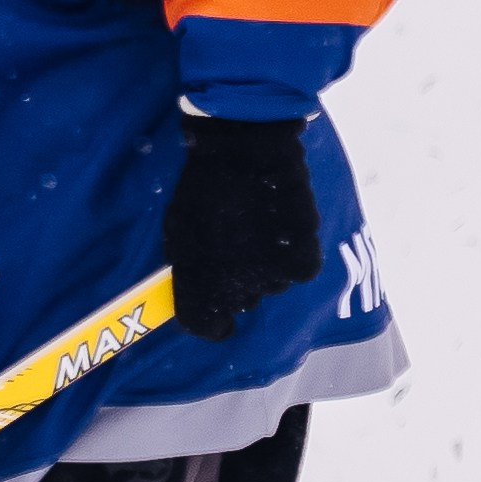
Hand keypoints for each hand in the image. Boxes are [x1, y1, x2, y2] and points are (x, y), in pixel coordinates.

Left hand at [163, 114, 321, 342]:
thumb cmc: (201, 190)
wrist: (242, 152)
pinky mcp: (302, 260)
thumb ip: (190, 269)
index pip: (207, 328)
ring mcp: (269, 277)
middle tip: (237, 245)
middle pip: (242, 302)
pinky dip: (295, 252)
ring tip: (259, 227)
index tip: (216, 311)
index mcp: (198, 288)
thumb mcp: (178, 233)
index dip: (212, 322)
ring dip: (268, 265)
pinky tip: (282, 226)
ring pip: (272, 284)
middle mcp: (235, 292)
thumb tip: (201, 289)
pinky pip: (299, 269)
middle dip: (239, 282)